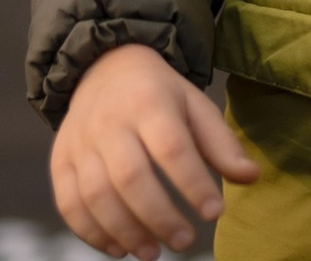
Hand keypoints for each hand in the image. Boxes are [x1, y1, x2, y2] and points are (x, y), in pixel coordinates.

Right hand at [52, 44, 258, 260]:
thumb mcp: (194, 106)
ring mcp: (80, 141)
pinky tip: (118, 248)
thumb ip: (221, 144)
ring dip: (125, 231)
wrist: (104, 68)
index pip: (171, 147)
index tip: (215, 213)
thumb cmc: (160, 96)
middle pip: (130, 176)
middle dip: (159, 216)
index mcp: (148, 102)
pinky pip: (68, 202)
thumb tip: (250, 177)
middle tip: (185, 241)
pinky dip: (90, 232)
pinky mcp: (60, 159)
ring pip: (96, 194)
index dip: (193, 183)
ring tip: (152, 253)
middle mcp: (108, 120)